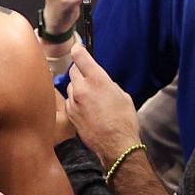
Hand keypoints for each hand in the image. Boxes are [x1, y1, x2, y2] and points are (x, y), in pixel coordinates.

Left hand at [64, 44, 142, 166]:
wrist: (115, 145)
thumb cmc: (124, 121)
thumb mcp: (122, 96)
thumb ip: (108, 84)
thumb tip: (101, 83)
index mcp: (97, 80)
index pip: (80, 57)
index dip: (78, 51)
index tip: (77, 48)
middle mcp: (82, 88)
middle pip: (73, 71)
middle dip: (80, 71)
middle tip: (88, 77)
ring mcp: (74, 102)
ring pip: (70, 86)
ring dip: (77, 87)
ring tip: (90, 97)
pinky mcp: (70, 114)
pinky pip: (70, 101)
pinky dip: (76, 101)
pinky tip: (86, 108)